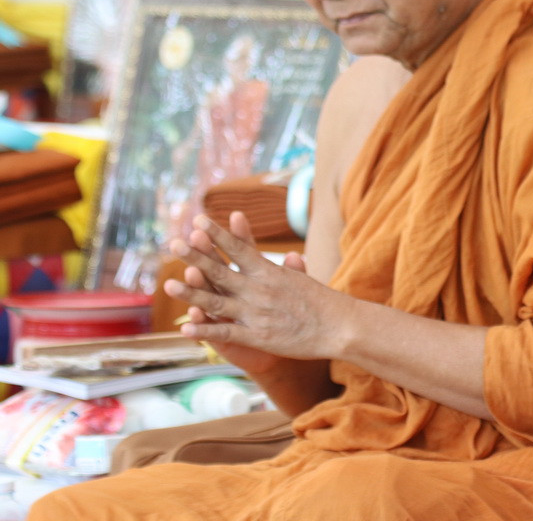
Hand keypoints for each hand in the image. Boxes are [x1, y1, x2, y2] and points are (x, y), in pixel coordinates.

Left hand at [165, 212, 349, 366]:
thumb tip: (293, 256)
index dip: (216, 235)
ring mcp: (256, 313)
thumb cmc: (323, 302)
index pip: (238, 248)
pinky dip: (205, 330)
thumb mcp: (304, 280)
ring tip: (169, 283)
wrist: (340, 326)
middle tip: (174, 243)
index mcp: (270, 272)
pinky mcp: (258, 336)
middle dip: (196, 256)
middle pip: (221, 270)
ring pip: (216, 301)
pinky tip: (186, 326)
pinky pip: (226, 332)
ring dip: (192, 291)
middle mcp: (259, 289)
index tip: (198, 220)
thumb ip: (291, 270)